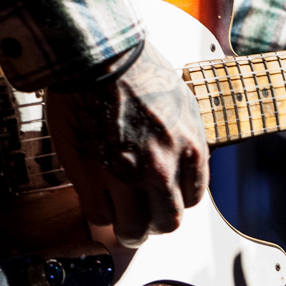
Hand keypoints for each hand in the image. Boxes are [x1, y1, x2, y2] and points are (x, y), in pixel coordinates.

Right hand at [46, 43, 207, 246]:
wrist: (98, 56)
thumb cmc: (137, 69)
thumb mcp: (181, 101)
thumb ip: (185, 139)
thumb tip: (181, 162)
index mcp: (190, 147)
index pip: (192, 198)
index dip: (175, 199)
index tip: (163, 195)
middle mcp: (163, 167)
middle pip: (167, 222)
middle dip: (155, 222)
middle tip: (142, 215)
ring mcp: (126, 176)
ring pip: (133, 229)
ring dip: (127, 228)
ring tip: (119, 218)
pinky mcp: (92, 177)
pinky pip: (99, 217)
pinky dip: (99, 213)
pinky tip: (97, 199)